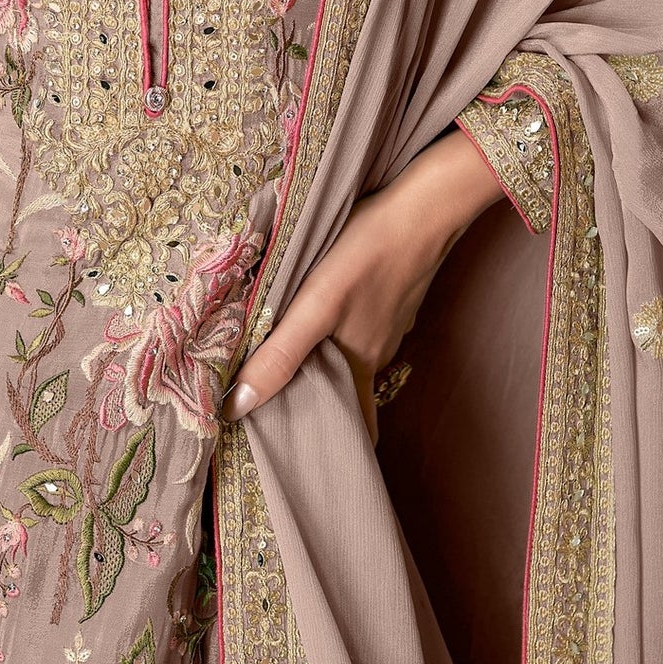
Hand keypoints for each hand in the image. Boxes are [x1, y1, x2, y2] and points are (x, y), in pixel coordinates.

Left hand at [219, 127, 506, 442]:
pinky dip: (339, 329)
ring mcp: (388, 323)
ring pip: (351, 355)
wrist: (423, 208)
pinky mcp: (390, 296)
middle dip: (314, 399)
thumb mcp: (315, 304)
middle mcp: (377, 353)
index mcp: (360, 366)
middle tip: (275, 402)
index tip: (296, 454)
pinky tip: (322, 310)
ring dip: (323, 360)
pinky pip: (361, 325)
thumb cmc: (368, 253)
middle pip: (344, 391)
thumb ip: (280, 354)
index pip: (351, 426)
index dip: (327, 441)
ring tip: (284, 355)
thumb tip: (239, 405)